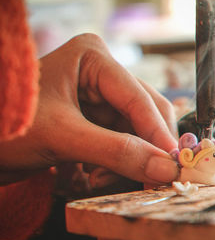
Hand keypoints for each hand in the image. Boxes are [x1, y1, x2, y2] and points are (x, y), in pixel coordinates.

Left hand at [0, 34, 178, 185]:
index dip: (157, 133)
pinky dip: (115, 165)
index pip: (138, 97)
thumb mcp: (62, 137)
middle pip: (145, 114)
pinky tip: (93, 177)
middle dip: (145, 148)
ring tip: (100, 181)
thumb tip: (164, 170)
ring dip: (128, 161)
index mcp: (93, 59)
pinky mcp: (97, 122)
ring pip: (137, 133)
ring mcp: (101, 100)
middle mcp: (103, 76)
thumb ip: (116, 152)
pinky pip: (122, 144)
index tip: (173, 164)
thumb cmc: (7, 126)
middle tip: (153, 180)